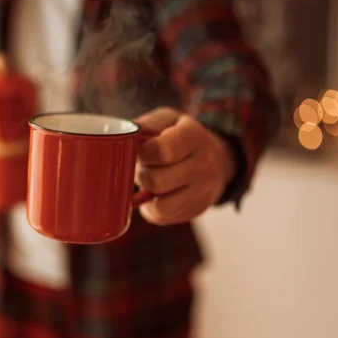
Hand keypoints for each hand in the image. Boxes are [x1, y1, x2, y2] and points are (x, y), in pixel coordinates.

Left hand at [134, 107, 235, 225]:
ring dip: (147, 194)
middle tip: (145, 167)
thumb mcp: (166, 120)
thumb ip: (145, 125)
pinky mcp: (197, 210)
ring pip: (160, 205)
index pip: (161, 151)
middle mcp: (204, 165)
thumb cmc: (178, 137)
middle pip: (156, 181)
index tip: (141, 150)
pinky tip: (157, 194)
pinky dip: (152, 207)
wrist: (214, 158)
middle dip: (142, 174)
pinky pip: (163, 217)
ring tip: (151, 181)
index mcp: (194, 136)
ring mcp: (204, 190)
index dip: (142, 153)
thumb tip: (124, 134)